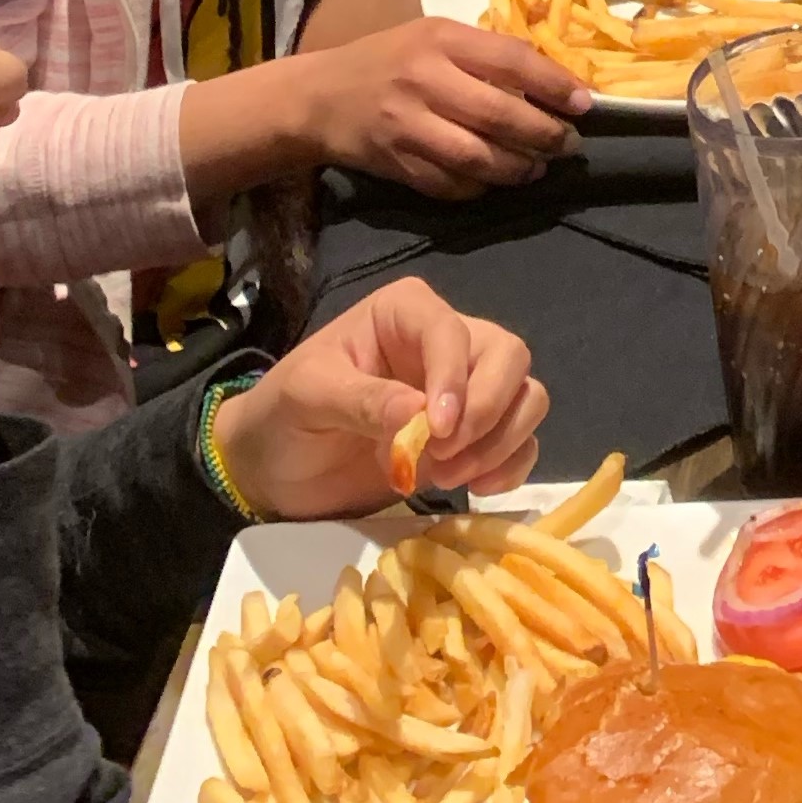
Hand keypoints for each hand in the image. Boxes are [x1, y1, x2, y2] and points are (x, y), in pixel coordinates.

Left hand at [209, 276, 546, 516]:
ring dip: (501, 440)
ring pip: (526, 396)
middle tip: (445, 455)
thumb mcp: (306, 398)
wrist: (274, 471)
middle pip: (509, 358)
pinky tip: (476, 488)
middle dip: (488, 410)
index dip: (455, 379)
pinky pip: (521, 442)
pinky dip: (511, 465)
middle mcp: (446, 344)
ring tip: (446, 476)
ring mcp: (465, 391)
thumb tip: (421, 415)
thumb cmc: (282, 417)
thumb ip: (362, 400)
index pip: (452, 332)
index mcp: (405, 314)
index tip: (438, 430)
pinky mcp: (473, 438)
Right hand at [292, 16, 589, 196]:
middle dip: (545, 135)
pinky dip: (481, 188)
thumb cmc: (388, 59)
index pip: (512, 61)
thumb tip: (553, 80)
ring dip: (519, 168)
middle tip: (568, 145)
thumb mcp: (433, 35)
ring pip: (478, 157)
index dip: (555, 85)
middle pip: (500, 115)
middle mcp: (424, 80)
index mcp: (441, 39)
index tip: (584, 105)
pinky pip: (451, 184)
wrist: (318, 97)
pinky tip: (496, 181)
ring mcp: (408, 125)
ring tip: (538, 167)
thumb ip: (485, 54)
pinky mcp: (396, 164)